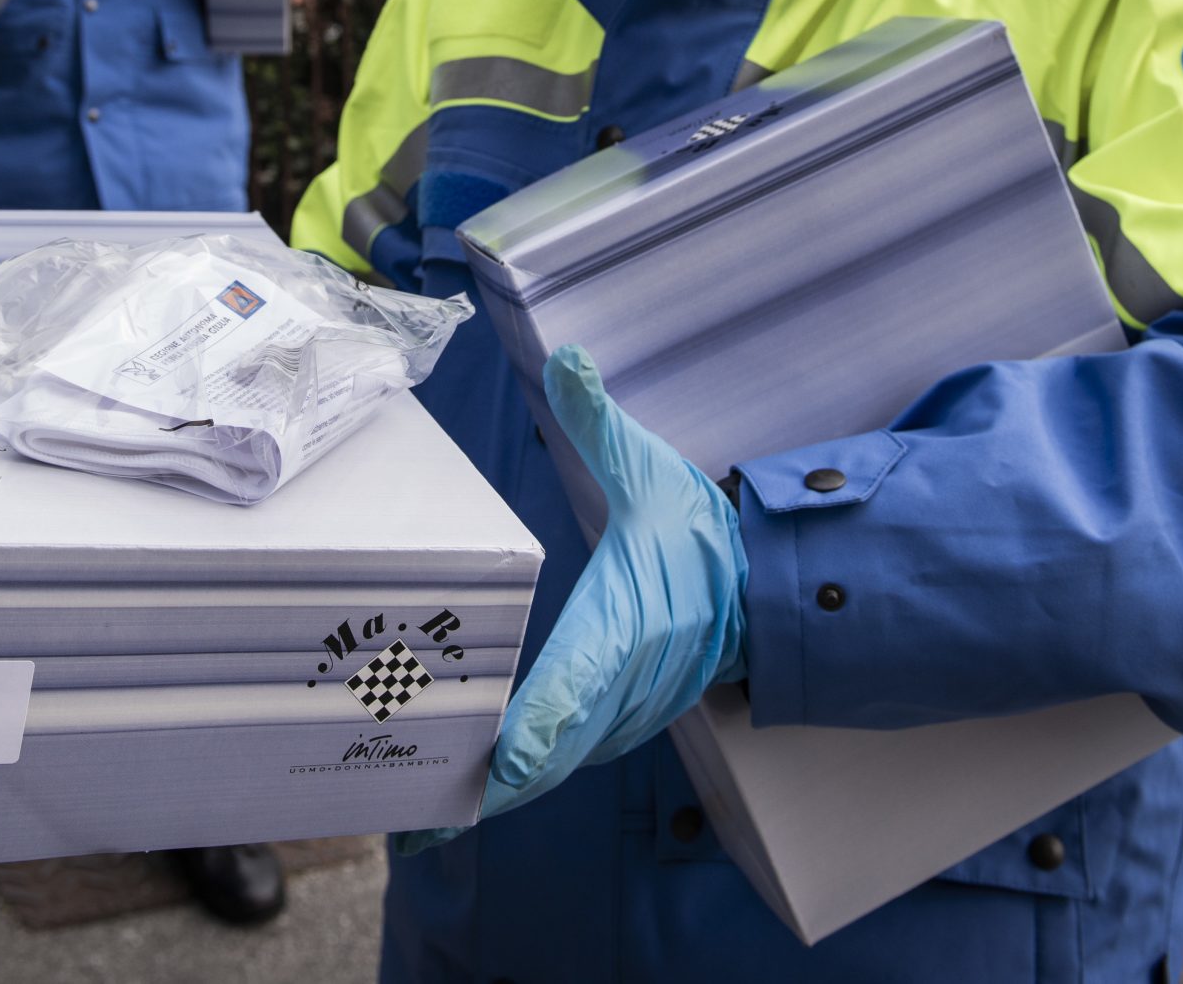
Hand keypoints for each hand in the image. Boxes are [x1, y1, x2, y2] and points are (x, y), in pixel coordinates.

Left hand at [398, 345, 745, 853]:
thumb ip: (602, 423)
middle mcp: (625, 680)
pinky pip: (568, 759)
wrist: (762, 584)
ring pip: (558, 764)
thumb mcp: (652, 469)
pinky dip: (523, 781)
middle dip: (490, 786)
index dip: (536, 729)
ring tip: (427, 820)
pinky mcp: (622, 720)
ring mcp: (627, 710)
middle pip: (553, 748)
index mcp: (627, 622)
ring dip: (499, 793)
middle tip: (421, 819)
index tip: (493, 767)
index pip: (576, 683)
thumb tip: (571, 363)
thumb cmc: (698, 531)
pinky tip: (473, 795)